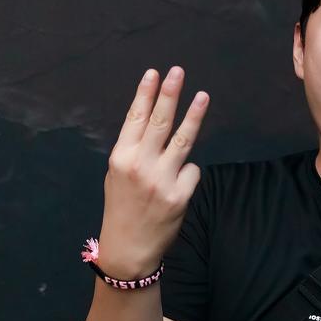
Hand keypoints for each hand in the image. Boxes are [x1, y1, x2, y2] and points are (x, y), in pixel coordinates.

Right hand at [97, 66, 208, 277]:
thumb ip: (134, 149)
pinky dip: (188, 172)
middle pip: (159, 122)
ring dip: (194, 116)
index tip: (154, 73)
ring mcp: (162, 180)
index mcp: (121, 157)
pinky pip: (192, 171)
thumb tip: (152, 119)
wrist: (129, 247)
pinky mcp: (180, 195)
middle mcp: (141, 165)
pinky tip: (177, 183)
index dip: (145, 94)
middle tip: (178, 72)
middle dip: (169, 94)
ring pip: (183, 140)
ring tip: (203, 96)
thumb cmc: (122, 206)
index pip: (135, 118)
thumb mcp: (117, 174)